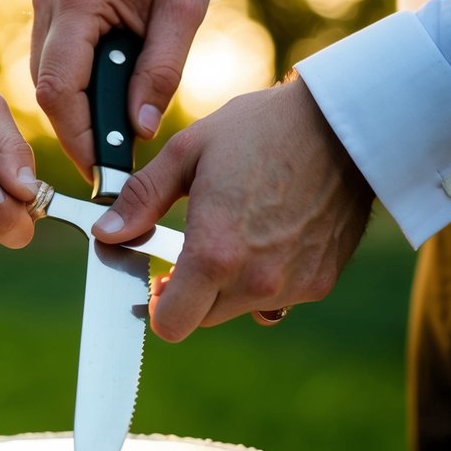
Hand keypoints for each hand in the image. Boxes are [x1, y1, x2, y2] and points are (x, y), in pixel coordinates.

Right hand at [31, 0, 214, 178]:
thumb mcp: (184, 10)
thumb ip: (161, 72)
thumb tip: (143, 129)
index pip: (59, 89)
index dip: (77, 138)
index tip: (103, 171)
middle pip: (46, 88)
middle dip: (76, 132)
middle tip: (112, 165)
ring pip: (45, 75)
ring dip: (74, 110)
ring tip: (113, 139)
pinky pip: (52, 56)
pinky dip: (73, 85)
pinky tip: (106, 102)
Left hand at [91, 76, 373, 340]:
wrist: (345, 125)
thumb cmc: (263, 129)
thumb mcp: (188, 152)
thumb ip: (142, 199)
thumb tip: (106, 232)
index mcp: (216, 253)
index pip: (172, 325)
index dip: (159, 308)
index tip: (161, 281)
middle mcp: (256, 281)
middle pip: (204, 318)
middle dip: (192, 292)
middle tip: (197, 247)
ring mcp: (293, 286)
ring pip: (241, 309)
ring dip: (231, 285)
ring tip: (241, 229)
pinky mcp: (321, 281)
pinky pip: (279, 297)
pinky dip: (268, 278)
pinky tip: (274, 233)